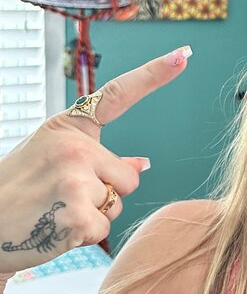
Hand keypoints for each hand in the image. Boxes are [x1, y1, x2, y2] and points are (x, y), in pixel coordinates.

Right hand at [0, 46, 191, 278]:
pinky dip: (83, 237)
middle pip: (128, 176)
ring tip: (52, 211)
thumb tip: (143, 164)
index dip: (153, 75)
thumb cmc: (14, 194)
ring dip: (92, 215)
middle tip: (59, 198)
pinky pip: (103, 229)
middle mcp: (73, 146)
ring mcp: (75, 179)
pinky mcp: (76, 214)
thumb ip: (96, 159)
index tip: (183, 56)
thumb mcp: (50, 162)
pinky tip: (53, 230)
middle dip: (105, 193)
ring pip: (116, 204)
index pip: (118, 96)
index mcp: (67, 127)